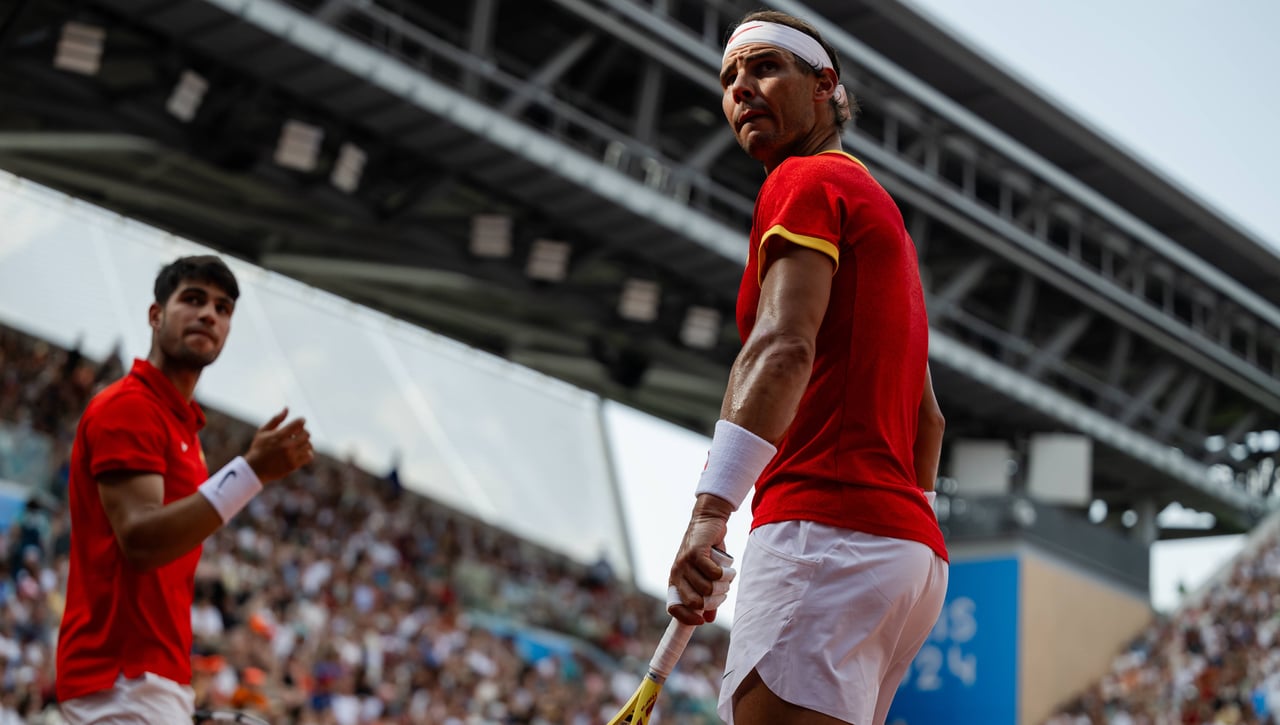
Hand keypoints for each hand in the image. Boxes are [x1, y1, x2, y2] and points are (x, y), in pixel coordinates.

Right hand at [243, 408, 313, 482]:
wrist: (255, 469)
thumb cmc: (258, 448)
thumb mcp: (263, 431)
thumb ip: (276, 419)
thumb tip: (287, 408)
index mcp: (279, 435)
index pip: (299, 424)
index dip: (301, 421)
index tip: (300, 422)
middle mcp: (286, 445)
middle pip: (306, 434)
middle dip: (303, 432)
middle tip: (297, 434)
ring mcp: (291, 456)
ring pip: (308, 445)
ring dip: (305, 443)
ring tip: (298, 444)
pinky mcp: (294, 465)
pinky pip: (309, 456)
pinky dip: (307, 453)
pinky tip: (301, 452)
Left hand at [667, 494, 734, 625]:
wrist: (707, 522)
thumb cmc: (707, 552)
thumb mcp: (704, 575)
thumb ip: (707, 597)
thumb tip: (708, 619)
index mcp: (675, 582)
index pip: (674, 608)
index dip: (687, 618)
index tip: (702, 621)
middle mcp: (677, 574)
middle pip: (696, 602)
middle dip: (714, 601)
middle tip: (723, 591)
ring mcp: (685, 563)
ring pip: (707, 588)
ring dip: (723, 586)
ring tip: (727, 577)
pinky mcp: (696, 553)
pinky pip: (713, 574)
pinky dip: (724, 575)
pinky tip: (728, 570)